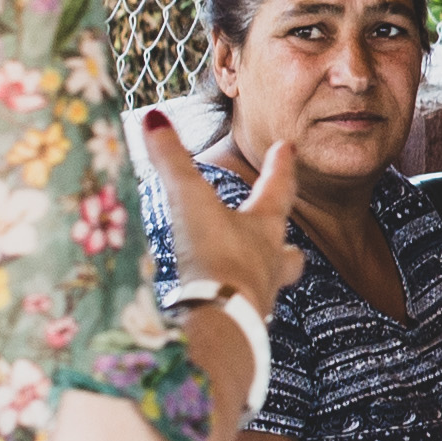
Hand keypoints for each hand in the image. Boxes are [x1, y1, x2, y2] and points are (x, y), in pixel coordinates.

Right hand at [139, 110, 307, 318]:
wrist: (224, 324)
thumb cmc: (216, 257)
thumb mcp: (189, 202)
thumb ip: (170, 161)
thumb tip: (153, 116)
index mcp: (264, 228)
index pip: (278, 188)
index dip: (280, 166)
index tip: (288, 147)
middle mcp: (270, 262)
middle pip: (288, 249)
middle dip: (284, 240)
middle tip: (285, 236)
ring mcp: (261, 296)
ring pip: (272, 281)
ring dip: (264, 273)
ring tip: (253, 275)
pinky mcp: (243, 324)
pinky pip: (246, 310)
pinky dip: (237, 303)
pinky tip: (224, 308)